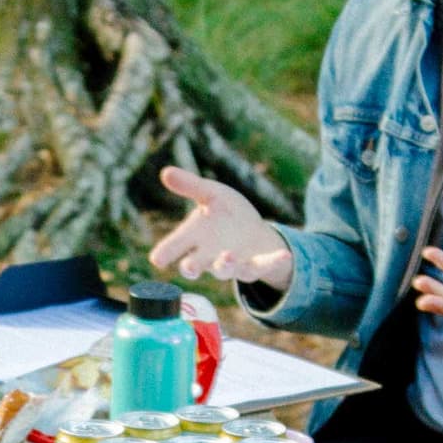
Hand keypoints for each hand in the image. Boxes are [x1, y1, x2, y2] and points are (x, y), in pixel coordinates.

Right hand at [150, 166, 294, 295]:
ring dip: (226, 264)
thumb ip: (190, 186)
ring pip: (226, 270)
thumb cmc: (224, 214)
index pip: (176, 245)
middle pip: (197, 264)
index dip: (166, 252)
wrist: (250, 232)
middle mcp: (209, 255)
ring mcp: (233, 262)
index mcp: (195, 238)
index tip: (157, 259)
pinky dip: (274, 262)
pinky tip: (285, 255)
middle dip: (193, 266)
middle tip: (188, 268)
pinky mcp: (255, 265)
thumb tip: (165, 172)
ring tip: (228, 256)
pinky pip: (263, 266)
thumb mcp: (211, 195)